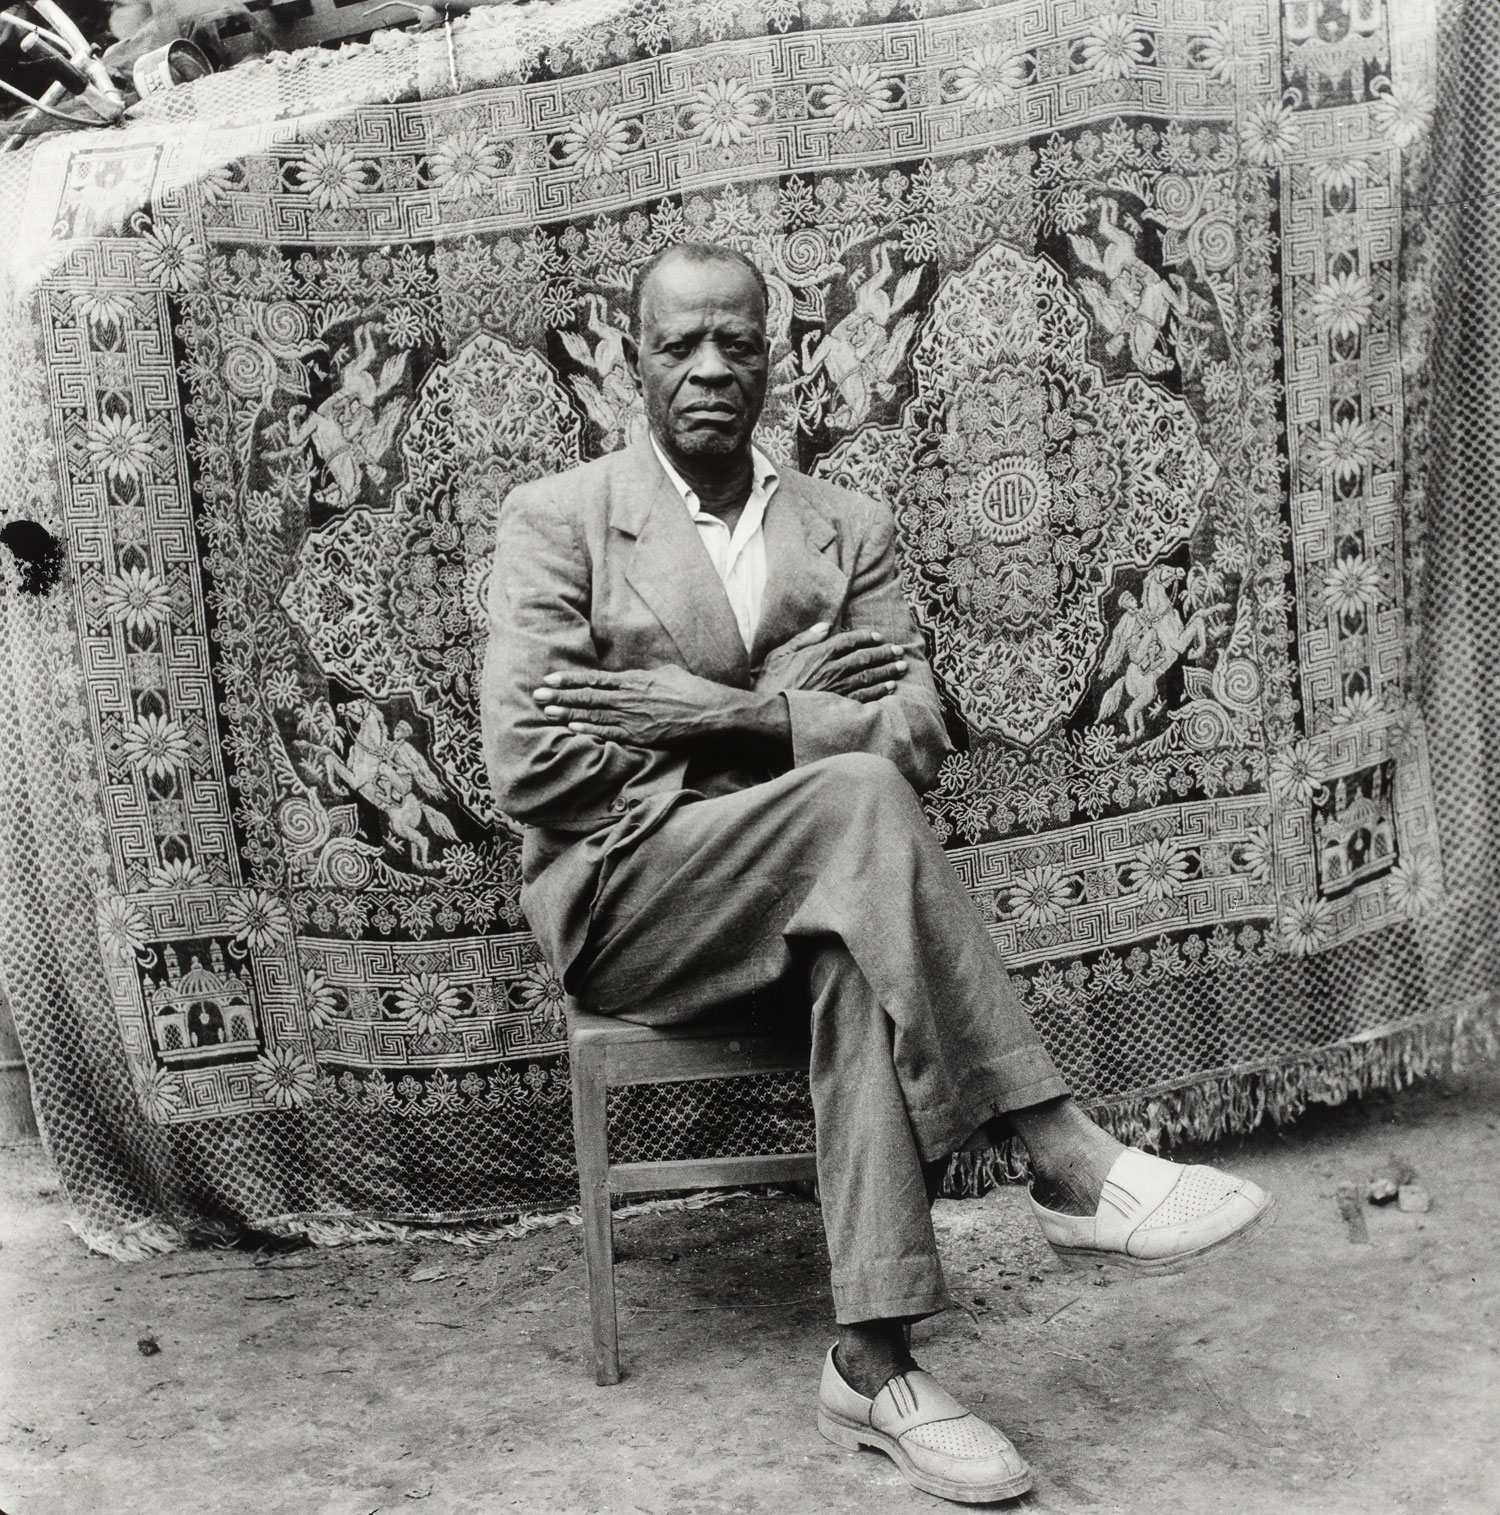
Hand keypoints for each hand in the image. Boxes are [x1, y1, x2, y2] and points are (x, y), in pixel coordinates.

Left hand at [534, 665, 749, 747]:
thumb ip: (647, 676)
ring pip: (595, 714)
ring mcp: (636, 718)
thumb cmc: (695, 692)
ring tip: (547, 711)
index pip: (596, 678)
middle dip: (561, 695)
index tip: (551, 678)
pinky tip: (572, 730)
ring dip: (569, 713)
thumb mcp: (669, 674)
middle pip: (589, 696)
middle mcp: (632, 697)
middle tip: (537, 694)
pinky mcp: (643, 736)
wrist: (716, 713)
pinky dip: (590, 731)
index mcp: (637, 680)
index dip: (571, 679)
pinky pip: (611, 734)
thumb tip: (634, 677)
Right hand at [755, 622, 908, 702]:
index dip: (865, 637)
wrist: (768, 714)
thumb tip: (825, 626)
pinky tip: (891, 688)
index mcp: (818, 654)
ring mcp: (837, 690)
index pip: (848, 641)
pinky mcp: (839, 707)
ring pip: (869, 676)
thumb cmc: (770, 683)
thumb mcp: (779, 654)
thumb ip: (803, 639)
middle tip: (898, 651)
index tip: (878, 637)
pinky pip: (865, 697)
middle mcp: (831, 670)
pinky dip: (880, 691)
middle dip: (884, 653)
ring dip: (887, 671)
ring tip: (901, 667)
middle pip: (864, 658)